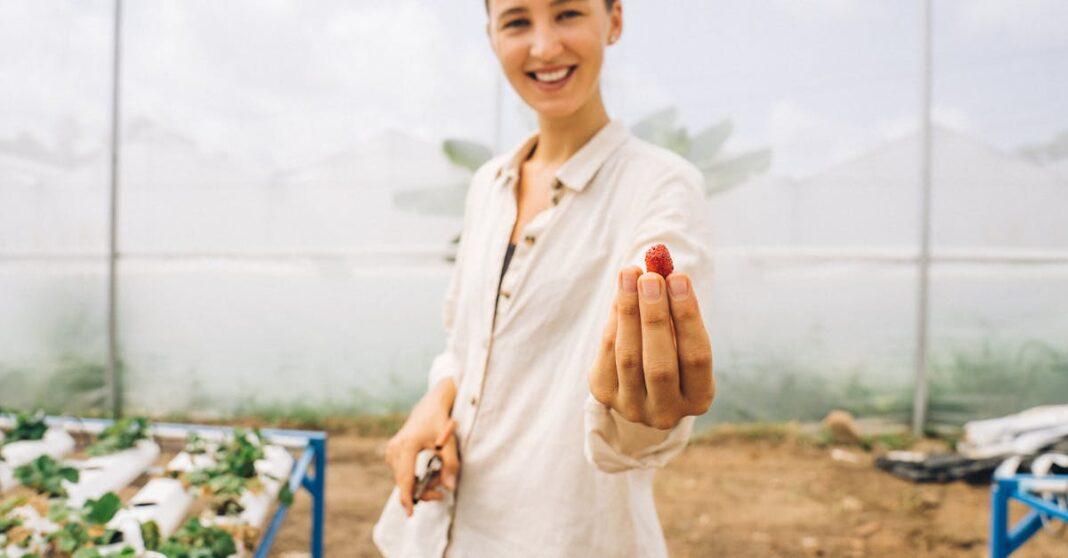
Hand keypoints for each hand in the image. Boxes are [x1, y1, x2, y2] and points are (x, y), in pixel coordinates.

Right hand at [384, 381, 460, 516]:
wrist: (430, 405)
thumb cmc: (441, 421)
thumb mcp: (450, 442)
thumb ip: (451, 465)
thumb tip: (450, 487)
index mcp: (407, 445)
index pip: (405, 478)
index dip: (408, 498)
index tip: (410, 514)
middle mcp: (395, 449)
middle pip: (404, 482)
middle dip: (422, 492)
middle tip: (441, 493)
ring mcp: (391, 451)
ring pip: (403, 479)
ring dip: (420, 484)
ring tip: (438, 476)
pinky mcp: (392, 453)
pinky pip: (402, 473)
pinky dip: (414, 478)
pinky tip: (428, 472)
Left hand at [589, 267, 714, 429]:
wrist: (642, 385)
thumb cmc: (673, 350)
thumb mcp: (683, 336)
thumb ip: (676, 307)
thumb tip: (660, 265)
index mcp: (698, 399)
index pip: (696, 357)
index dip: (687, 317)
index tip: (679, 278)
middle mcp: (666, 412)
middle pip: (659, 363)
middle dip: (654, 316)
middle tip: (651, 276)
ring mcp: (633, 408)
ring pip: (629, 357)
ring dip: (628, 311)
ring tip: (630, 274)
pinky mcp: (605, 397)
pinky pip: (607, 353)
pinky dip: (614, 320)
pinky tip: (622, 293)